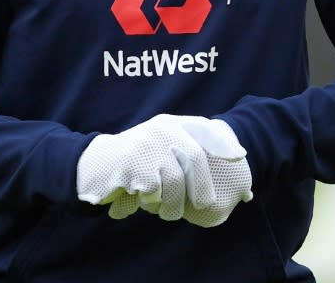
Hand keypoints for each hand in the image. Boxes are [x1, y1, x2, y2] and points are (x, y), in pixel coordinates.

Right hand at [77, 114, 251, 225]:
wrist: (95, 165)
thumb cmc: (133, 163)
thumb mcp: (158, 149)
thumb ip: (182, 154)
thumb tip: (224, 166)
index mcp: (169, 124)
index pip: (203, 127)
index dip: (222, 141)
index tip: (239, 156)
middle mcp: (161, 129)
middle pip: (194, 159)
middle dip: (201, 186)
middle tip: (203, 205)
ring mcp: (148, 143)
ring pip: (175, 181)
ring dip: (172, 203)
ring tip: (163, 209)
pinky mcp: (135, 162)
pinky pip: (155, 190)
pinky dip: (151, 201)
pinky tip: (140, 199)